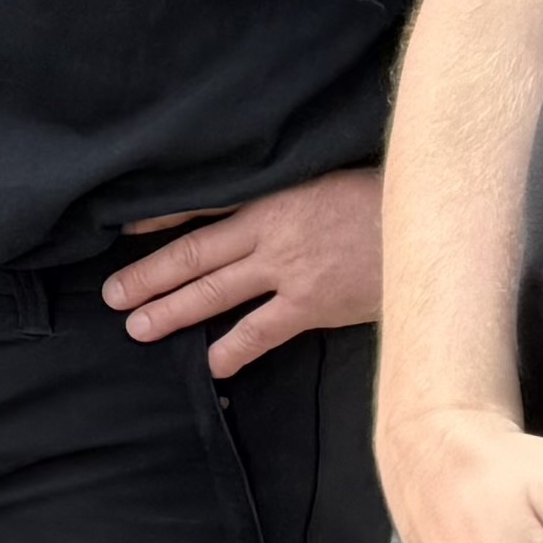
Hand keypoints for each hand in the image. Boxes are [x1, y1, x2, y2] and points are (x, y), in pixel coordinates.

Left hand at [107, 164, 382, 377]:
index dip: (158, 218)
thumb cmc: (385, 197)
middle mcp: (269, 232)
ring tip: (137, 327)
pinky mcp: (313, 304)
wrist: (431, 222)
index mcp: (271, 196)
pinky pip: (262, 331)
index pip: (200, 206)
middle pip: (193, 255)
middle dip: (148, 276)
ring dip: (172, 310)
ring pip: (214, 293)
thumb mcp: (327, 178)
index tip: (123, 229)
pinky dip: (234, 347)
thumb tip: (265, 206)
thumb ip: (291, 195)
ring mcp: (289, 270)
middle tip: (111, 295)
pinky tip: (212, 364)